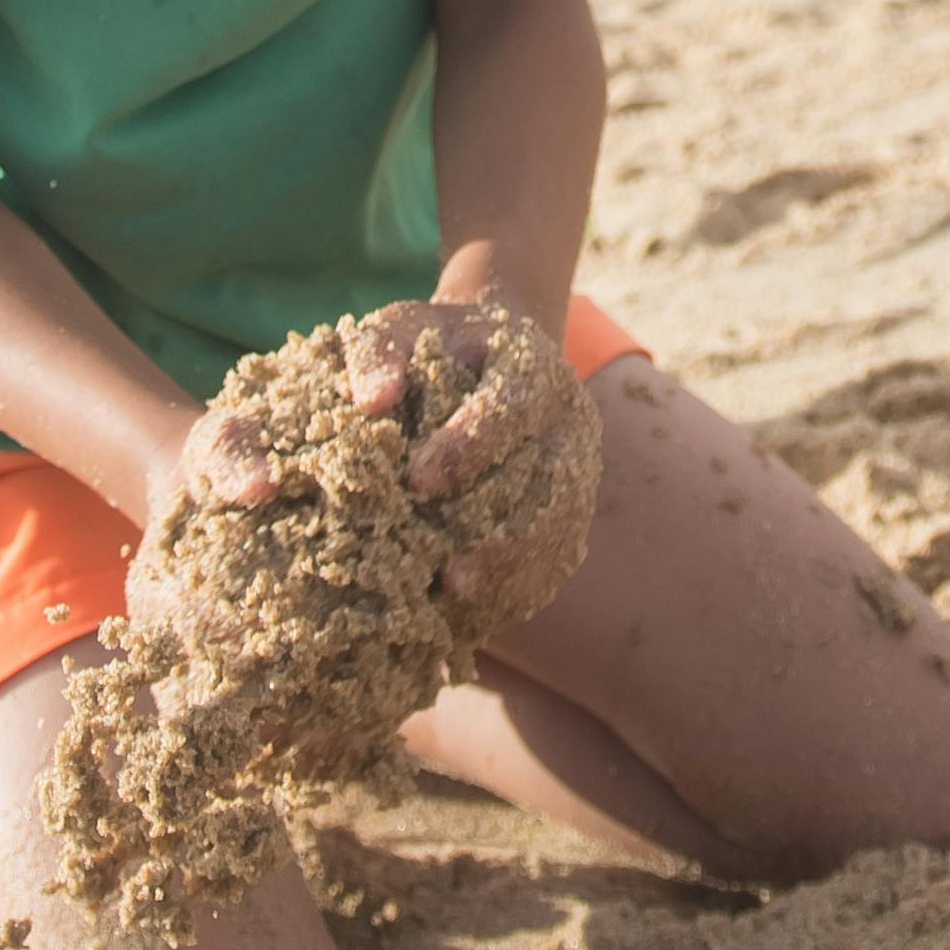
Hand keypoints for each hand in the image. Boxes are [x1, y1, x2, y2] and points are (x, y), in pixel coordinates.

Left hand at [361, 296, 597, 618]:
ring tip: (462, 609)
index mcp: (533, 368)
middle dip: (507, 537)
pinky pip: (555, 559)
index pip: (512, 406)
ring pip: (561, 532)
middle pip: (553, 485)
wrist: (490, 357)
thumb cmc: (435, 346)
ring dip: (515, 575)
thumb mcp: (405, 329)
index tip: (418, 478)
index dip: (470, 444)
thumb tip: (369, 400)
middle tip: (450, 578)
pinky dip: (518, 591)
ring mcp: (579, 470)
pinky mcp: (572, 510)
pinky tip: (476, 621)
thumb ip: (380, 351)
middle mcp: (570, 421)